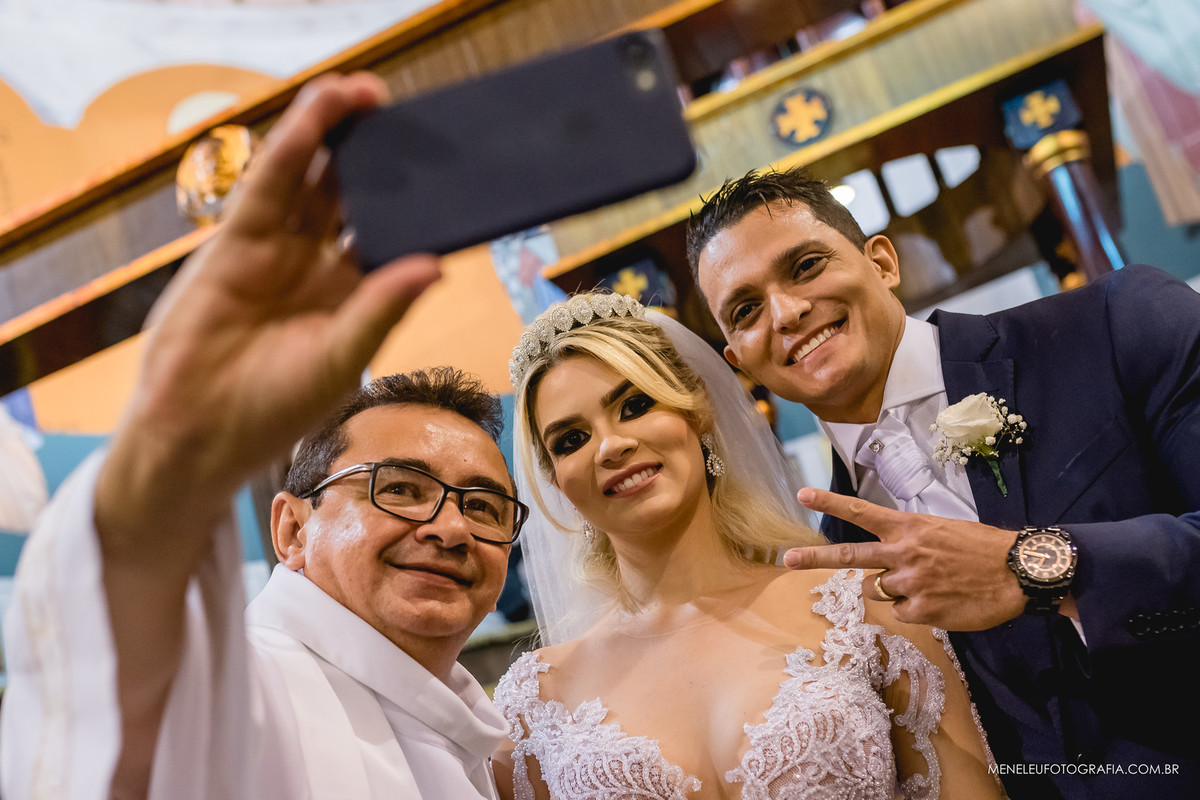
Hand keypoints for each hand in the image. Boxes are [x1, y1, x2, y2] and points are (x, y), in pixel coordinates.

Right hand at [98, 72, 440, 557]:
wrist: (197, 430)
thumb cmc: (275, 407)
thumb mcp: (342, 358)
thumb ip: (382, 307)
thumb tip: (434, 265)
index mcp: (353, 294)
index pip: (390, 234)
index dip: (412, 201)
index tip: (445, 168)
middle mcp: (317, 264)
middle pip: (350, 196)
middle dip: (376, 157)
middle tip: (405, 113)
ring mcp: (276, 250)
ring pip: (309, 180)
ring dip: (332, 134)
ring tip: (362, 93)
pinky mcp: (235, 242)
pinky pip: (266, 187)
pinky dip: (289, 149)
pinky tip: (314, 118)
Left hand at [784, 488, 1025, 629]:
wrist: (1018, 572)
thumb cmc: (981, 548)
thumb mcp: (941, 531)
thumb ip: (908, 542)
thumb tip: (887, 563)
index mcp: (908, 528)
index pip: (861, 512)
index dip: (831, 502)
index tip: (803, 494)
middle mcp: (902, 553)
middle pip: (849, 556)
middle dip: (815, 558)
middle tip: (788, 558)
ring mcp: (909, 583)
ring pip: (876, 591)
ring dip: (890, 589)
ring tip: (925, 583)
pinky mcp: (921, 611)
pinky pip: (901, 614)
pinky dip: (915, 610)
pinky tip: (939, 601)